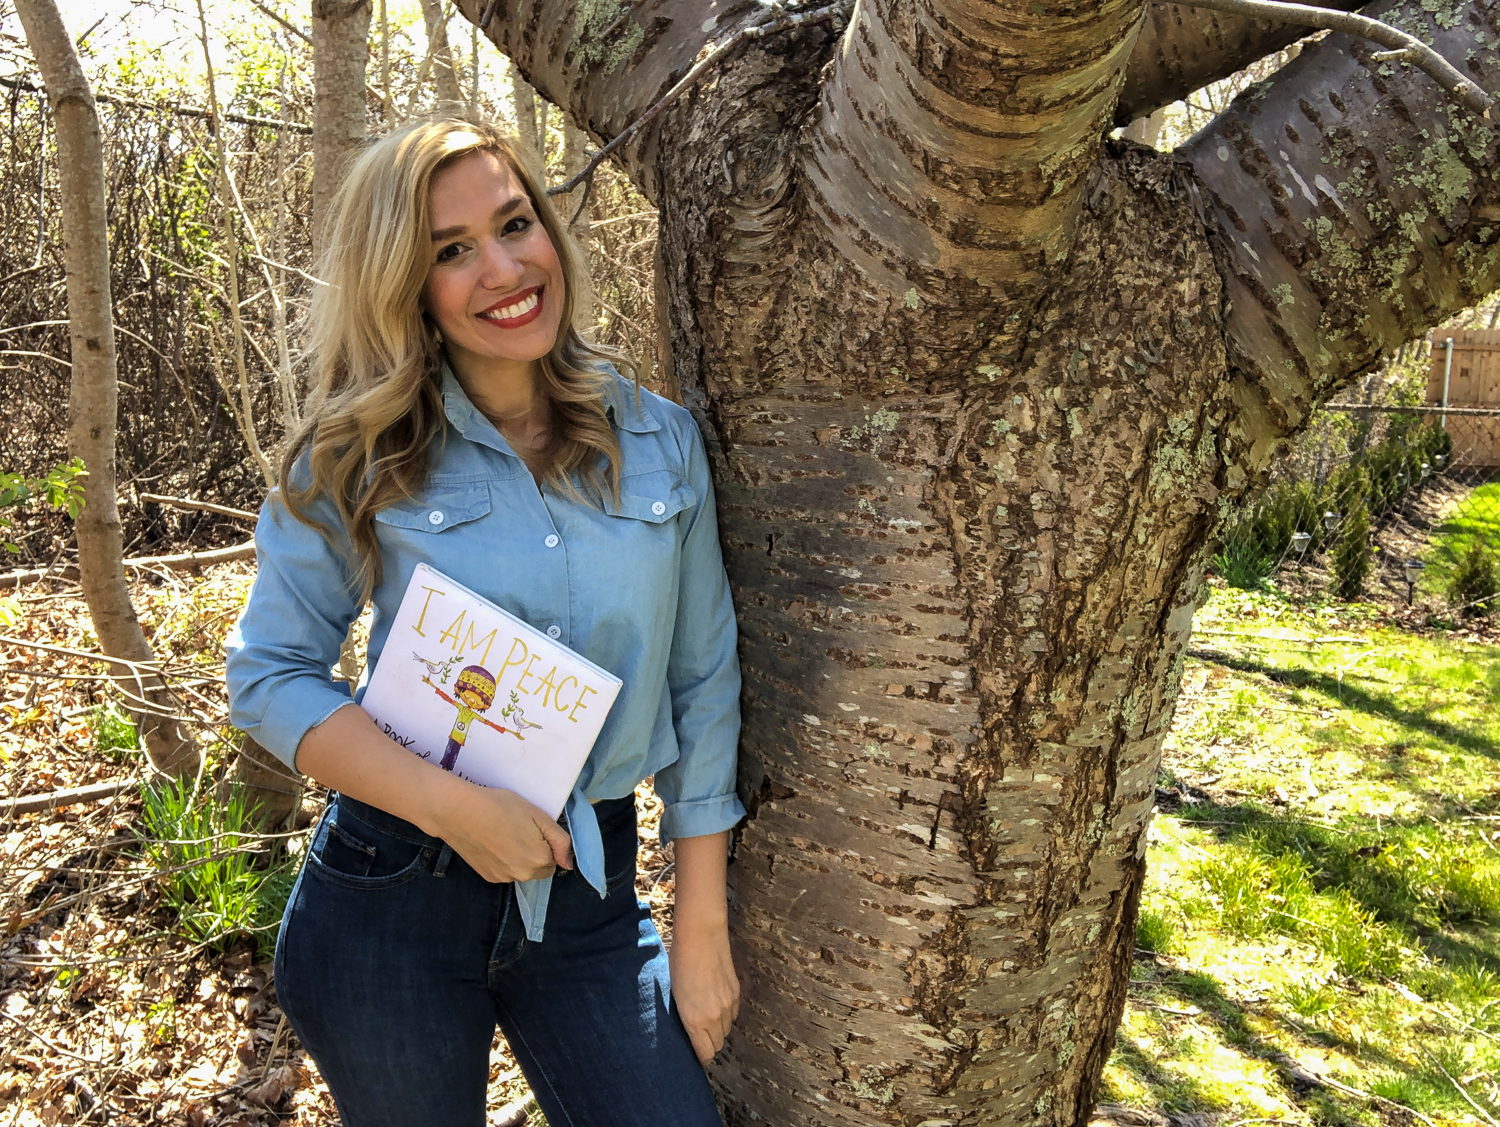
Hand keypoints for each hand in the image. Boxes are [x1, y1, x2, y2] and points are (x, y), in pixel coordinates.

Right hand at [433, 784, 572, 882]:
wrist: (459, 812)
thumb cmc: (500, 807)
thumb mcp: (537, 815)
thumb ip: (559, 840)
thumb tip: (568, 863)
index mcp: (538, 860)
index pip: (556, 858)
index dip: (547, 842)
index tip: (533, 827)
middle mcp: (523, 875)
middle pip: (541, 869)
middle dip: (537, 853)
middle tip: (520, 830)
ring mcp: (503, 878)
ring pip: (523, 871)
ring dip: (521, 858)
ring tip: (505, 834)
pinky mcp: (488, 877)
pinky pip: (506, 872)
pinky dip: (505, 861)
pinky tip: (493, 843)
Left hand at [669, 916, 739, 1063]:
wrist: (701, 936)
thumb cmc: (680, 962)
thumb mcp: (675, 993)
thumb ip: (686, 1015)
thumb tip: (691, 1027)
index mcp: (693, 1019)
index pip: (706, 1053)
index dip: (702, 1058)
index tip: (698, 1057)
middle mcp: (713, 1017)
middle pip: (718, 1043)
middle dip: (710, 1042)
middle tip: (700, 1034)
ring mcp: (727, 1005)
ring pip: (727, 1029)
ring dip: (719, 1028)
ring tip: (707, 1015)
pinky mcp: (736, 993)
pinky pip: (733, 1014)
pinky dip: (726, 1014)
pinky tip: (717, 1002)